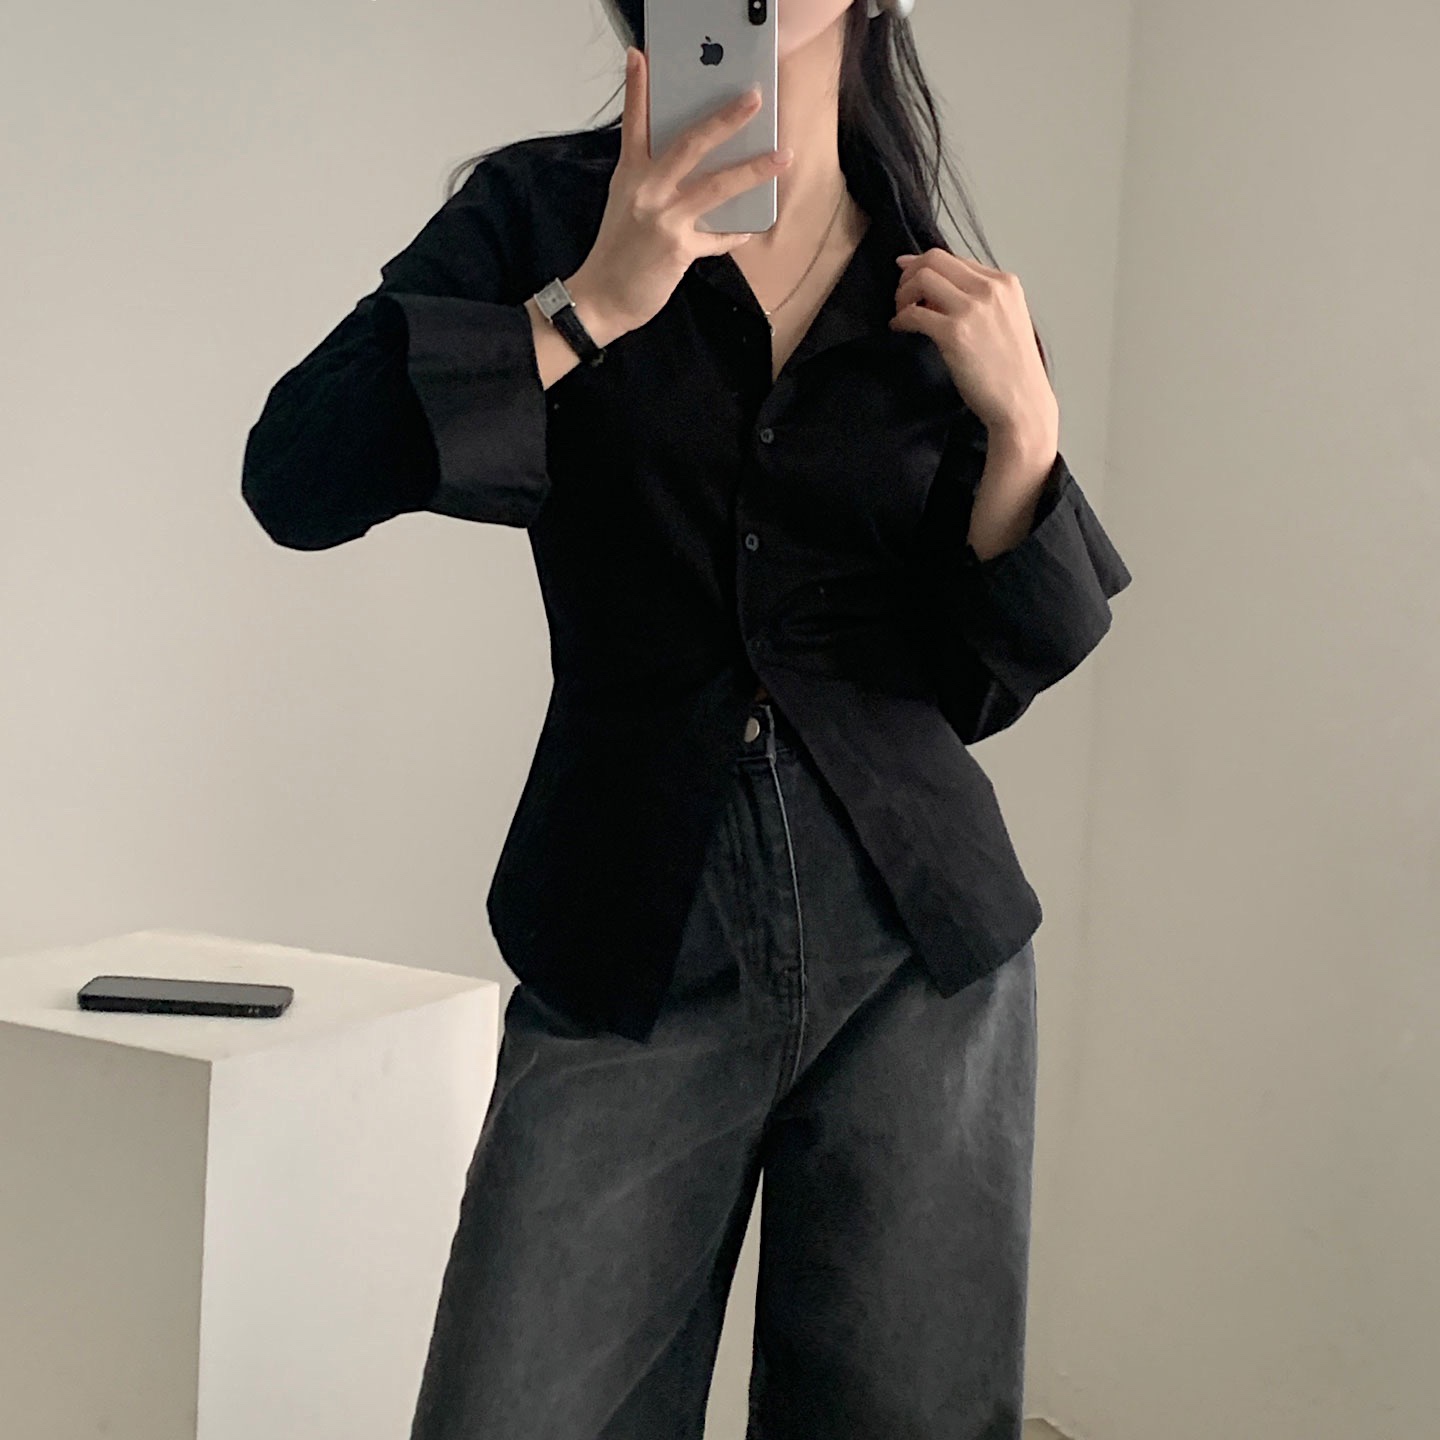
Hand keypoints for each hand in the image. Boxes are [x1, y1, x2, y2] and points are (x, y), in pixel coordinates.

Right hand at [569, 46, 793, 338]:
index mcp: (630, 175)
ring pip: (716, 185)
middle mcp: (646, 190)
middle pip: (691, 144)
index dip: (637, 89)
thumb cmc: (617, 252)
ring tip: (782, 157)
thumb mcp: (626, 205)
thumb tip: (694, 170)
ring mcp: (663, 218)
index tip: (642, 57)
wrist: (601, 297)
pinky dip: (735, 233)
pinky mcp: (678, 248)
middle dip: (726, 119)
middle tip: (753, 99)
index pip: (634, 123)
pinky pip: (718, 237)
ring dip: (754, 169)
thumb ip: (654, 182)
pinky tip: (748, 229)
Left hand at [889, 249, 1058, 444]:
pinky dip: (900, 319)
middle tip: (902, 297)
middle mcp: (990, 289)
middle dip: (909, 274)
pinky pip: (914, 313)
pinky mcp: (955, 333)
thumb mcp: (1007, 320)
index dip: (925, 265)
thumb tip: (938, 288)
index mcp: (1005, 283)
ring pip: (922, 277)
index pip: (955, 258)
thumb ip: (981, 300)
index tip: (908, 276)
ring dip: (903, 294)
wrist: (1023, 402)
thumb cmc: (1013, 371)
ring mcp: (972, 309)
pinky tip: (899, 329)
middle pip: (934, 259)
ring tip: (901, 314)